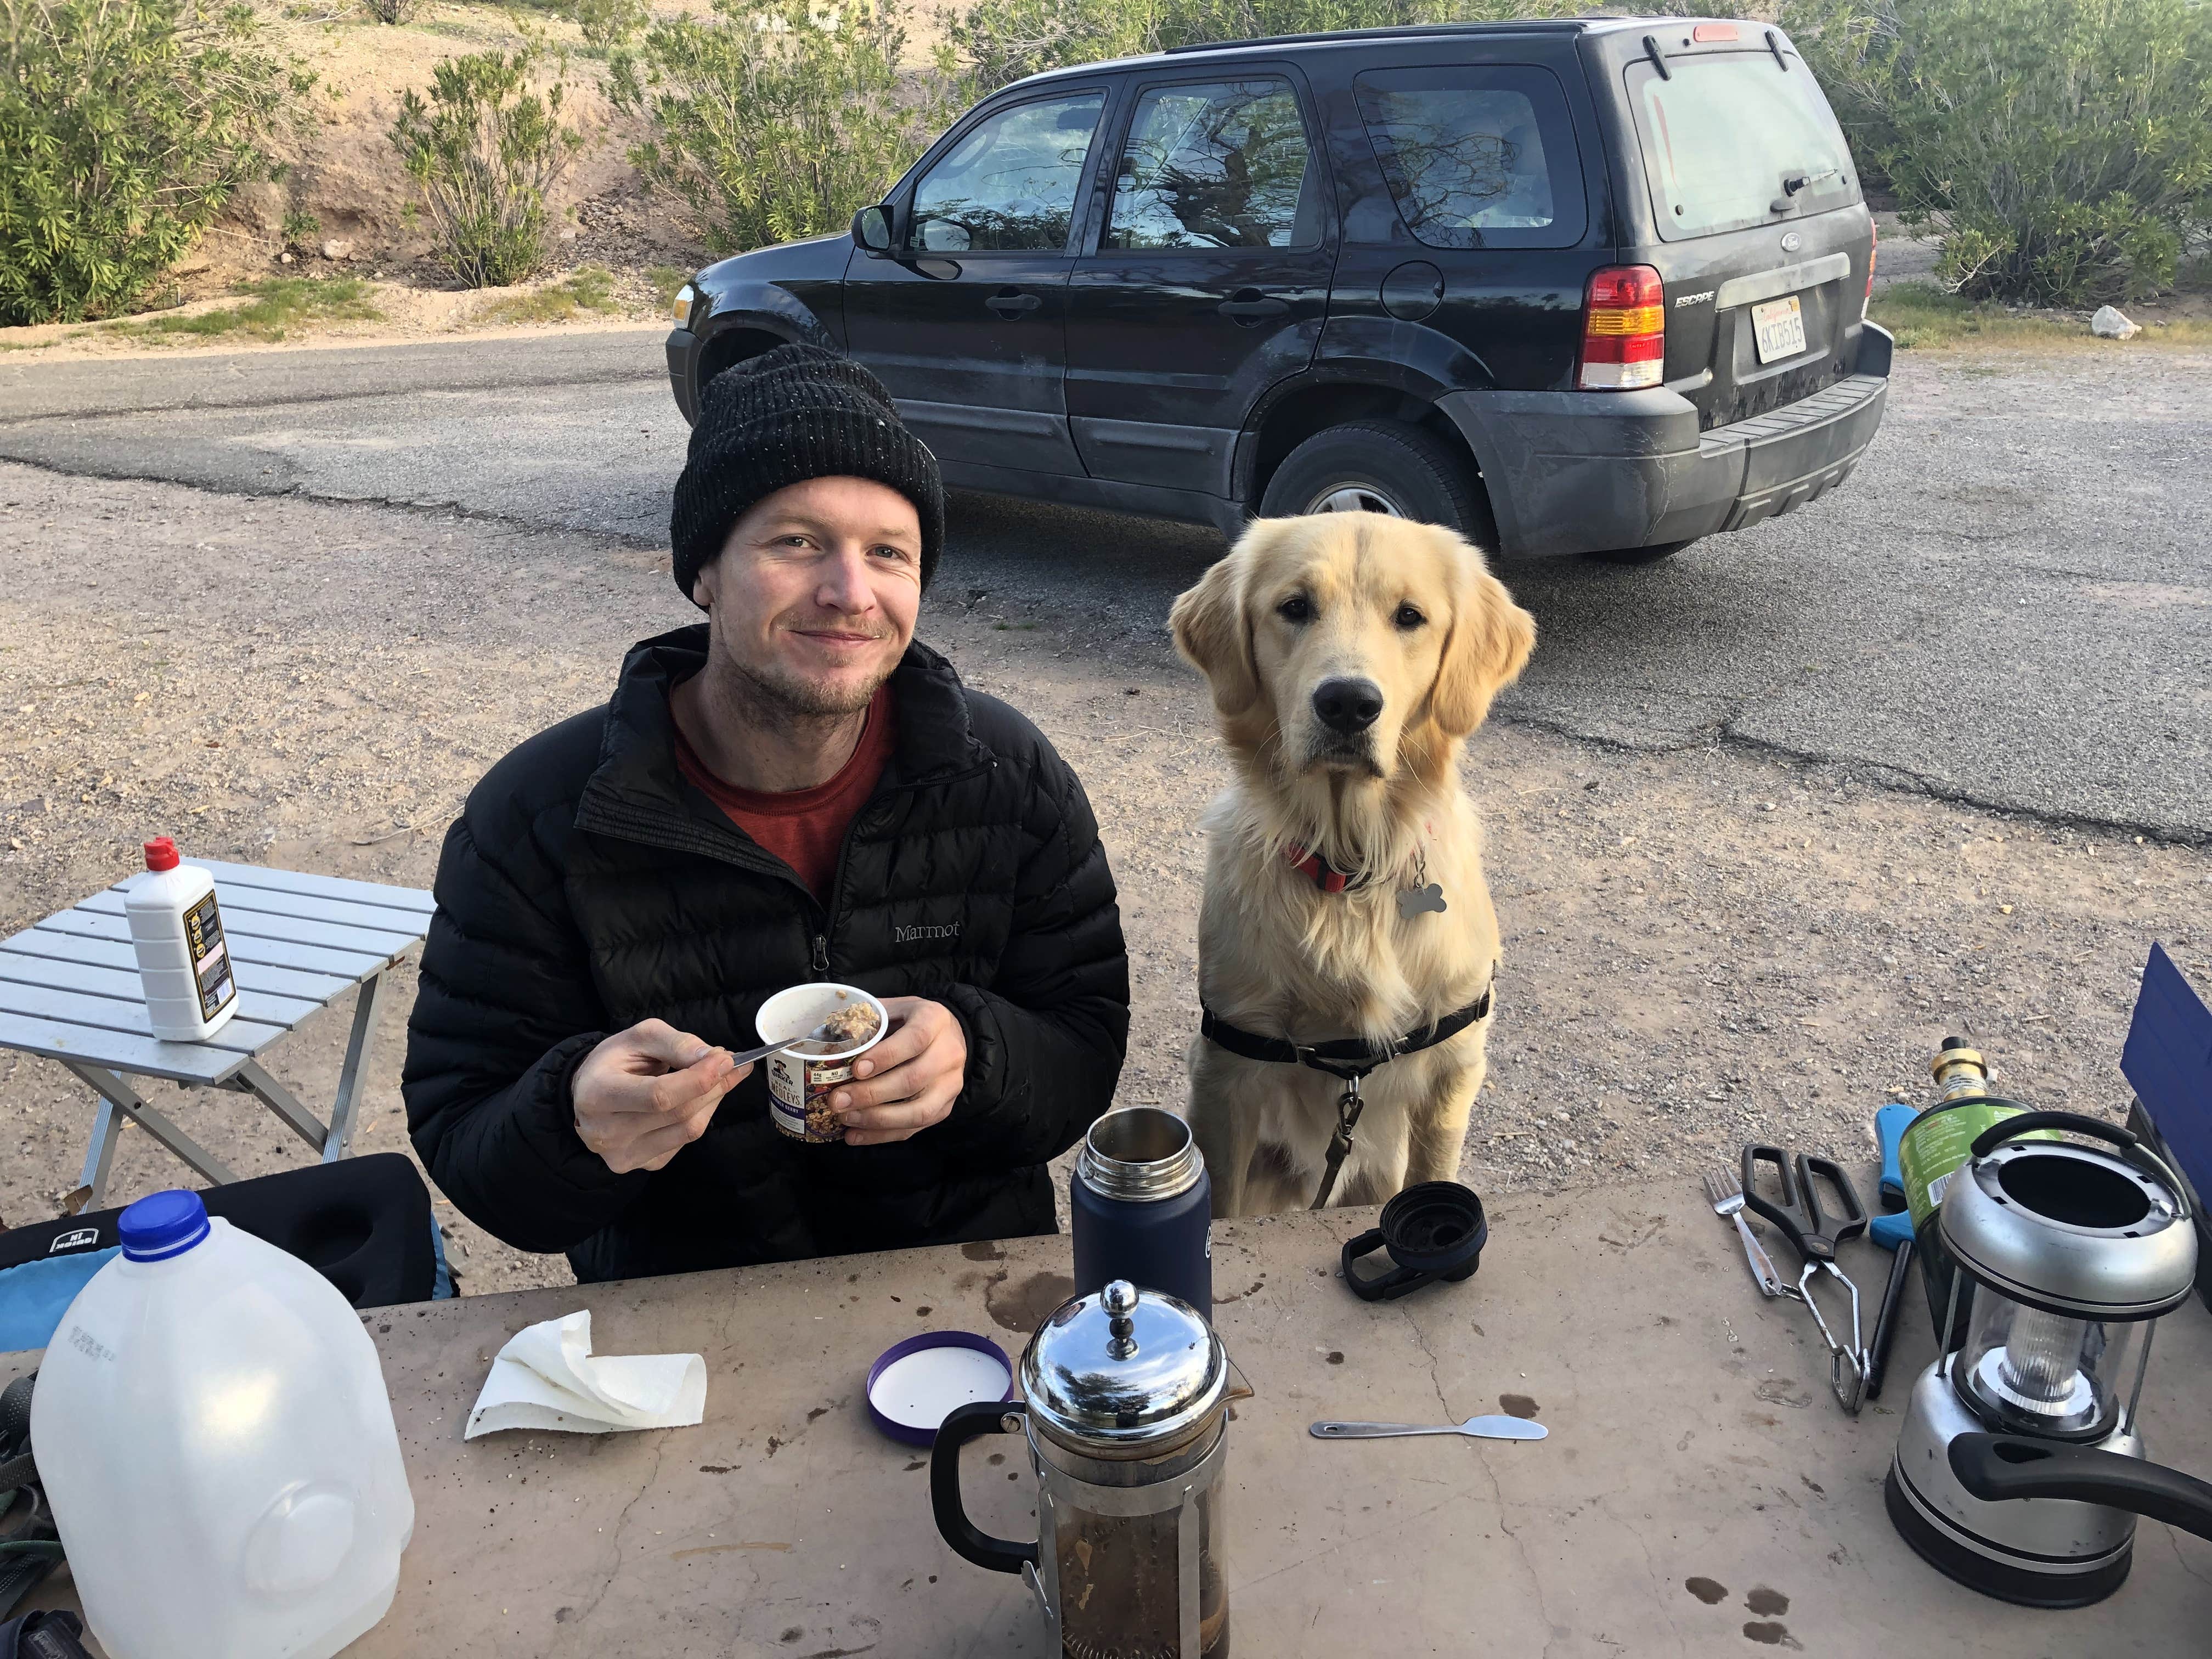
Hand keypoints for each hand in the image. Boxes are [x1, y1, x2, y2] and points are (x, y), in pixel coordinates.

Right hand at [572, 1019, 749, 1173]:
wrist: (589, 1093)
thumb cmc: (615, 1061)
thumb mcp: (640, 1037)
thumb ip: (677, 1044)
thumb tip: (714, 1058)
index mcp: (598, 1096)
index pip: (658, 1096)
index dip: (698, 1079)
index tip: (726, 1060)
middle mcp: (606, 1133)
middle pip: (679, 1114)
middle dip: (715, 1086)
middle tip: (733, 1064)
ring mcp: (624, 1155)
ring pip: (689, 1131)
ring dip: (713, 1101)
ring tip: (719, 1077)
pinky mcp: (643, 1165)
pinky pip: (685, 1141)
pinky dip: (701, 1116)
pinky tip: (698, 1098)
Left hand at [830, 997, 967, 1146]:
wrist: (950, 1034)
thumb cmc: (910, 1020)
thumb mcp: (892, 1008)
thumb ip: (867, 1020)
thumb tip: (827, 1037)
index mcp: (934, 1020)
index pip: (915, 1039)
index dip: (886, 1056)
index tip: (856, 1070)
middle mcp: (949, 1053)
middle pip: (914, 1079)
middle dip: (871, 1094)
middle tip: (837, 1101)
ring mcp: (950, 1085)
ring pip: (919, 1111)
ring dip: (877, 1119)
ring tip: (846, 1118)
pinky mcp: (945, 1108)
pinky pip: (915, 1128)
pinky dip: (883, 1135)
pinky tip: (855, 1135)